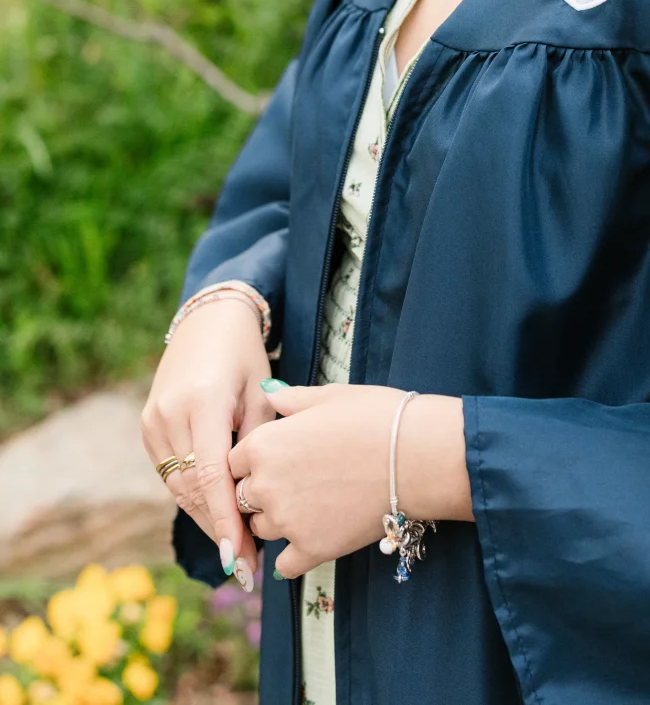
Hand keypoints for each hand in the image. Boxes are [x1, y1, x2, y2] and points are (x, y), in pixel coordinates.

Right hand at [142, 299, 274, 588]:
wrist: (207, 319)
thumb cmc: (245, 355)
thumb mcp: (261, 391)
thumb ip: (260, 442)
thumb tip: (264, 499)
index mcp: (203, 403)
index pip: (212, 476)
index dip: (226, 521)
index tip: (239, 559)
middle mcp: (171, 415)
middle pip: (193, 489)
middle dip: (220, 529)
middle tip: (247, 567)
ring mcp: (154, 421)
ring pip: (179, 487)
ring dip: (207, 518)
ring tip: (236, 552)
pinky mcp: (147, 426)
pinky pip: (170, 473)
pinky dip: (193, 496)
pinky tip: (217, 516)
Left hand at [228, 384, 472, 578]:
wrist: (417, 456)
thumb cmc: (376, 417)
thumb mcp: (329, 397)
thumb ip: (291, 400)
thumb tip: (269, 394)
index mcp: (264, 444)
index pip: (234, 462)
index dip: (255, 460)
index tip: (280, 459)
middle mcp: (266, 485)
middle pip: (244, 497)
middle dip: (264, 491)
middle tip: (300, 481)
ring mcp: (287, 521)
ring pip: (262, 530)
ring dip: (279, 521)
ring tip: (313, 504)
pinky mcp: (312, 550)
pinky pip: (285, 565)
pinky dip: (296, 554)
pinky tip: (315, 537)